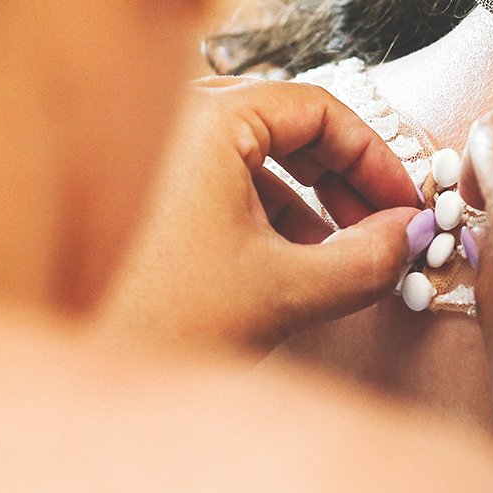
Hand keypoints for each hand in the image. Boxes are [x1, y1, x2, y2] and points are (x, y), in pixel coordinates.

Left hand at [102, 77, 422, 355]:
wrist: (82, 384)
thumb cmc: (161, 323)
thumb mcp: (288, 290)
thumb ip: (369, 258)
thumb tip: (411, 235)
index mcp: (206, 119)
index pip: (319, 108)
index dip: (375, 157)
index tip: (405, 202)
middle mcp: (171, 120)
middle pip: (288, 127)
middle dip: (343, 182)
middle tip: (382, 226)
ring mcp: (151, 153)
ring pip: (255, 157)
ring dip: (307, 202)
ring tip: (337, 256)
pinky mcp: (142, 191)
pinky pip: (221, 181)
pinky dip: (265, 214)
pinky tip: (287, 264)